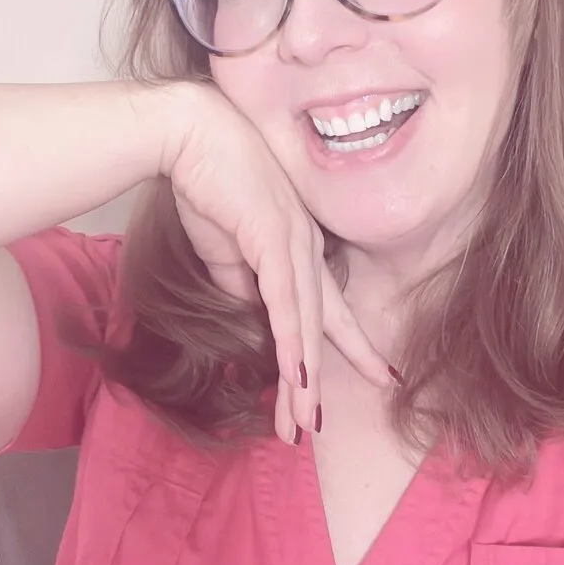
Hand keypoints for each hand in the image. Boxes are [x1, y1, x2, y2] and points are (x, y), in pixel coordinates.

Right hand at [166, 82, 394, 442]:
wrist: (189, 136)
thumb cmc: (209, 186)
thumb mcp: (227, 251)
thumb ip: (244, 284)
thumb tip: (254, 313)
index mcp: (300, 251)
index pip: (329, 310)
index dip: (350, 347)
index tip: (374, 375)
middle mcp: (307, 250)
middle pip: (321, 328)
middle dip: (321, 382)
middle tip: (319, 428)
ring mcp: (295, 244)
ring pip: (306, 325)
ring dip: (303, 380)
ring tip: (304, 425)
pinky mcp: (274, 239)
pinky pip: (286, 302)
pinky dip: (293, 343)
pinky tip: (299, 379)